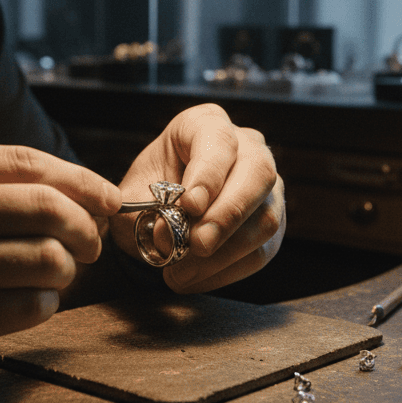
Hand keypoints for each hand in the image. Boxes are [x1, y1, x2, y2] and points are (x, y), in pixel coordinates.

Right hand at [0, 144, 119, 387]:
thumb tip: (72, 188)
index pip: (26, 163)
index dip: (81, 180)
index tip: (107, 199)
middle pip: (46, 208)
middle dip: (85, 228)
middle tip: (90, 245)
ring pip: (45, 260)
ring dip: (64, 272)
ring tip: (52, 277)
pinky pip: (27, 308)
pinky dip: (44, 306)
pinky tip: (28, 304)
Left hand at [109, 104, 284, 292]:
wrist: (155, 217)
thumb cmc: (145, 196)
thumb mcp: (130, 198)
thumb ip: (143, 212)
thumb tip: (170, 236)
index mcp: (205, 124)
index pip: (219, 140)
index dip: (208, 173)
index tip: (189, 205)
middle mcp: (246, 147)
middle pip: (258, 173)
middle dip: (226, 215)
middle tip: (196, 244)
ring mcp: (266, 186)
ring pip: (266, 217)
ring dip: (225, 252)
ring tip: (181, 271)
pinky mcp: (271, 222)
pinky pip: (262, 250)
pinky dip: (226, 271)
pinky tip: (193, 278)